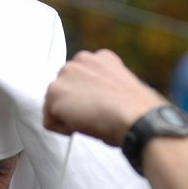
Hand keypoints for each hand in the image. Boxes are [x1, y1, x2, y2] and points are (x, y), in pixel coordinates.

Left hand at [43, 49, 167, 143]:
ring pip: (55, 104)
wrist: (137, 118)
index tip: (101, 109)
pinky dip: (62, 130)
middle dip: (75, 105)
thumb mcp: (125, 91)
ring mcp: (65, 75)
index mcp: (101, 58)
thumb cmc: (138, 112)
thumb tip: (104, 104)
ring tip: (90, 122)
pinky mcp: (54, 93)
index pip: (82, 78)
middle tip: (94, 117)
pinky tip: (81, 128)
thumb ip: (107, 89)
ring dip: (68, 117)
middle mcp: (81, 60)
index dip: (89, 98)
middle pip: (65, 89)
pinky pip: (49, 121)